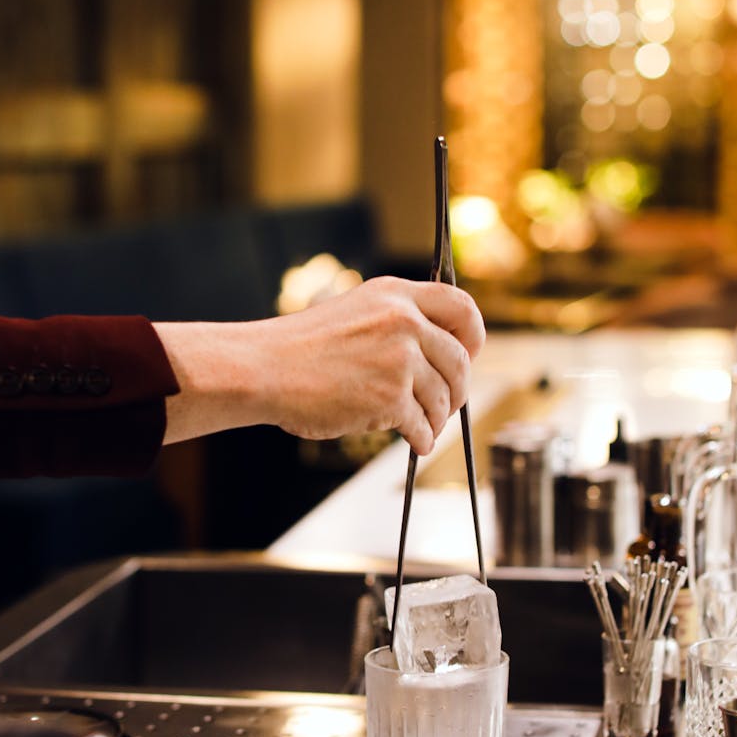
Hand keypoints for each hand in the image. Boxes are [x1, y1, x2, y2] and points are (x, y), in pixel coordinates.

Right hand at [156, 276, 484, 453]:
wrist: (263, 369)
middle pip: (459, 360)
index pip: (461, 306)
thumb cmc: (299, 348)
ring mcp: (399, 360)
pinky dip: (422, 438)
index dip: (473, 335)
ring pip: (443, 397)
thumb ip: (395, 322)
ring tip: (425, 428)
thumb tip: (434, 355)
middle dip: (457, 389)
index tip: (469, 353)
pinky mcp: (390, 398)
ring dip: (437, 419)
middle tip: (447, 404)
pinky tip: (415, 442)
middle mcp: (403, 321)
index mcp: (395, 294)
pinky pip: (422, 425)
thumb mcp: (354, 312)